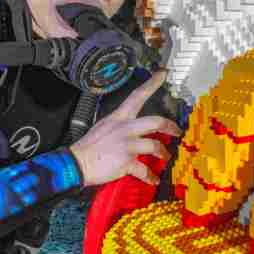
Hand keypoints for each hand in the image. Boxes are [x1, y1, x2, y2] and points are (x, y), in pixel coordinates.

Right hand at [69, 70, 182, 186]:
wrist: (76, 163)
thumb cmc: (89, 147)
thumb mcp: (104, 127)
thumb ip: (120, 127)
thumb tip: (134, 131)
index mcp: (118, 117)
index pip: (137, 95)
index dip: (152, 83)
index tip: (164, 73)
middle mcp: (125, 128)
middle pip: (155, 121)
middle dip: (170, 126)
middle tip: (177, 131)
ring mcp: (126, 145)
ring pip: (155, 145)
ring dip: (163, 153)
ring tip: (165, 157)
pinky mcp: (126, 162)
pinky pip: (145, 170)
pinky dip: (150, 177)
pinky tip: (153, 180)